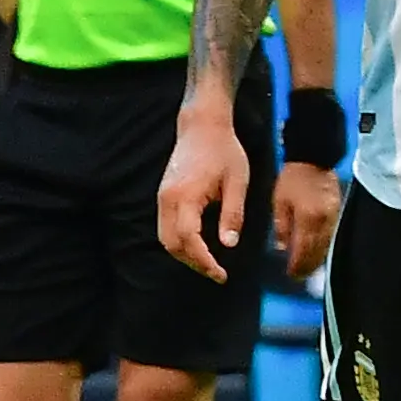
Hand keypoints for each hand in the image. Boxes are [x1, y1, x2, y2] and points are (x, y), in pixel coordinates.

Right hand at [155, 105, 248, 284]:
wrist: (202, 126)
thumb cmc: (225, 151)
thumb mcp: (238, 182)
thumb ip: (232, 214)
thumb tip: (229, 244)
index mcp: (185, 196)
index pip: (188, 239)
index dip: (203, 261)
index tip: (221, 274)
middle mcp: (167, 199)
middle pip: (171, 244)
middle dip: (193, 263)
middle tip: (217, 274)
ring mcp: (162, 197)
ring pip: (164, 238)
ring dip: (184, 255)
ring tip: (209, 264)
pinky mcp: (164, 195)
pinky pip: (165, 227)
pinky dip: (179, 242)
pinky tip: (199, 247)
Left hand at [274, 162, 341, 280]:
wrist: (314, 159)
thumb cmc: (293, 177)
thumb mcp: (279, 202)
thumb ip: (281, 226)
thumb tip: (280, 246)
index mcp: (308, 218)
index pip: (303, 249)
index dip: (297, 264)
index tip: (291, 274)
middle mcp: (323, 221)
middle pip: (317, 251)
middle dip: (308, 266)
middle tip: (298, 276)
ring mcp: (332, 217)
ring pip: (326, 245)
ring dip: (317, 259)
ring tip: (307, 268)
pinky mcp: (336, 213)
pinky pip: (330, 236)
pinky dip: (322, 246)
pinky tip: (316, 251)